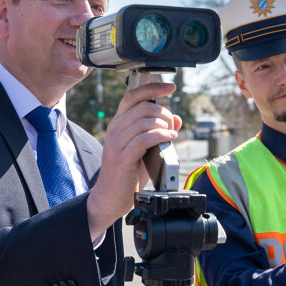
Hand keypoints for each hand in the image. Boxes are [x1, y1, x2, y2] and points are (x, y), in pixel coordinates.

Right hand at [87, 82, 180, 238]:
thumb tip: (176, 119)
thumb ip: (158, 133)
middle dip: (164, 113)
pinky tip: (170, 140)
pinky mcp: (123, 158)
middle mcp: (115, 130)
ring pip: (144, 121)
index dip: (153, 88)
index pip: (133, 96)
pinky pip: (144, 138)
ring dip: (163, 126)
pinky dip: (161, 136)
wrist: (109, 198)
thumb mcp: (145, 150)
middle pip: (143, 106)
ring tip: (170, 136)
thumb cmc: (127, 175)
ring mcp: (117, 143)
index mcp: (119, 124)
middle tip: (171, 128)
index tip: (171, 87)